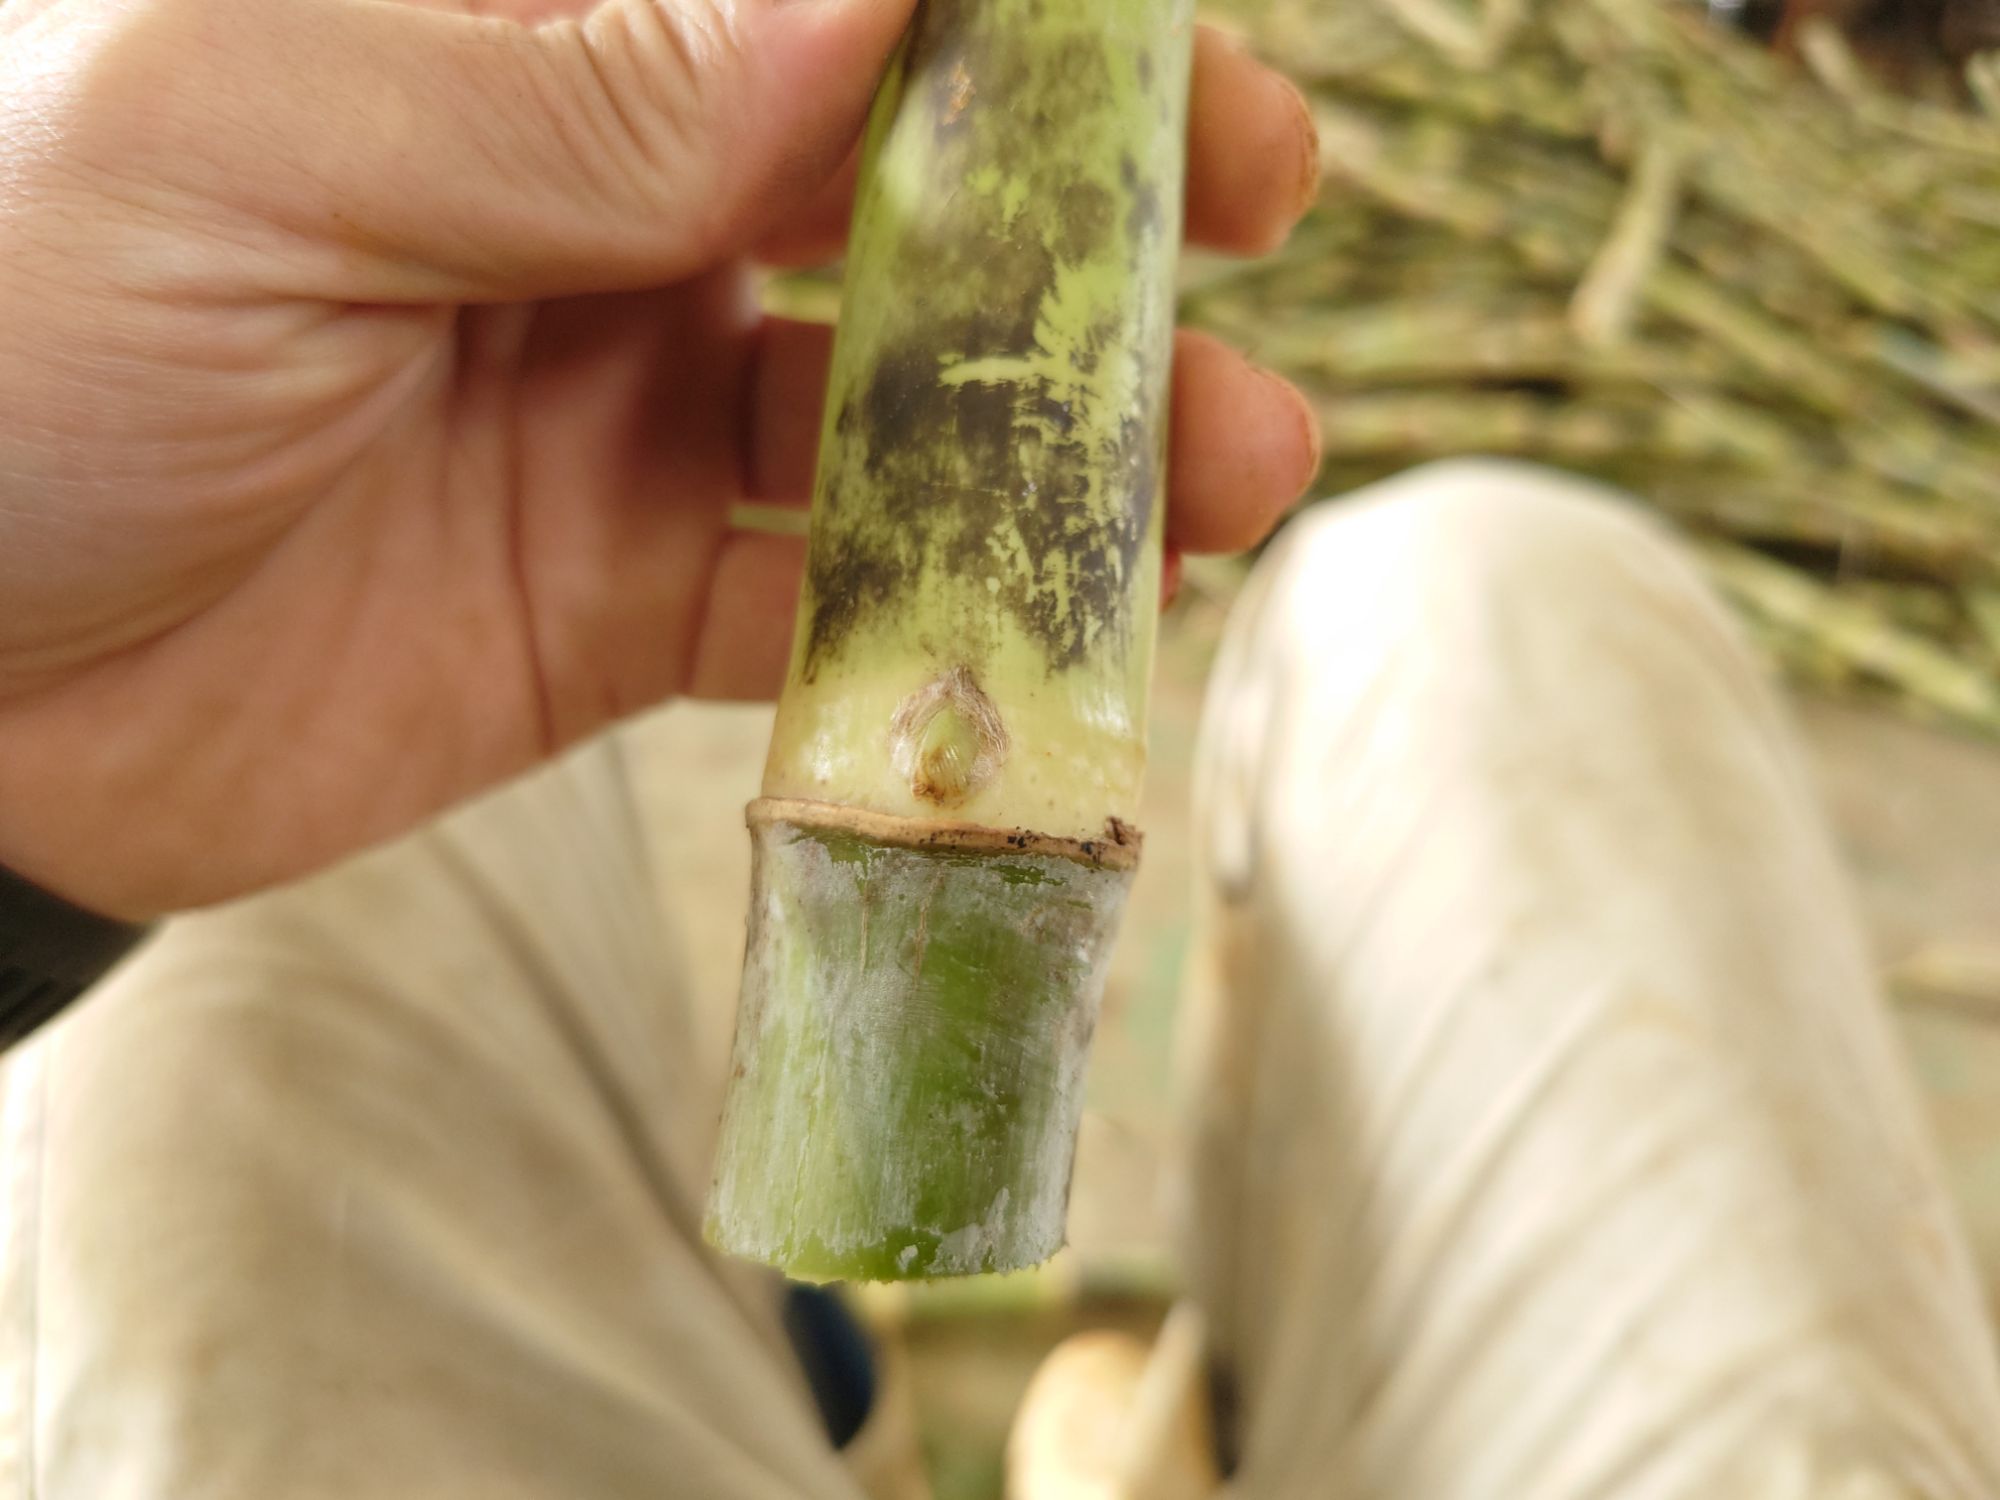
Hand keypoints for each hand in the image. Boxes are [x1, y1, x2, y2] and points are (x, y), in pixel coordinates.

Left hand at [0, 0, 1322, 918]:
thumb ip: (552, 77)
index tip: (1159, 39)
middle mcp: (591, 194)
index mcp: (505, 32)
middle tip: (1260, 195)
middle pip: (899, 172)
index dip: (999, 12)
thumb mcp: (241, 146)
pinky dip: (941, 629)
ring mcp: (622, 401)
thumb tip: (873, 1)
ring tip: (1240, 460)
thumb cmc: (0, 336)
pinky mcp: (621, 596)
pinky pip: (818, 606)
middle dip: (1089, 190)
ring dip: (1072, 434)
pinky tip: (1059, 639)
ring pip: (901, 402)